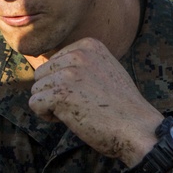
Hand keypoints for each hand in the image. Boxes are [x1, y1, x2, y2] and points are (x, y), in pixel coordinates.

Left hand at [29, 37, 164, 164]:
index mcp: (88, 45)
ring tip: (77, 111)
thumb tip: (47, 68)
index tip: (86, 93)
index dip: (62, 83)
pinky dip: (46, 116)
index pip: (52, 62)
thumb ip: (80, 64)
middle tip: (79, 105)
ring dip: (50, 105)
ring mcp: (68, 73)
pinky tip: (69, 119)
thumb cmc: (121, 106)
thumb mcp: (104, 70)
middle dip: (53, 93)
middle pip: (41, 74)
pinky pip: (34, 104)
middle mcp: (77, 53)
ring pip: (36, 89)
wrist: (138, 127)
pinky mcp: (60, 93)